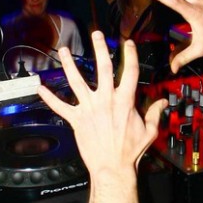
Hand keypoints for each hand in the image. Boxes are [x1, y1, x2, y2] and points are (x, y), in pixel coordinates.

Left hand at [37, 31, 166, 175]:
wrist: (113, 168)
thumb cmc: (130, 152)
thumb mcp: (149, 131)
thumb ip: (154, 113)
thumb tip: (162, 102)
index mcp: (125, 101)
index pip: (130, 72)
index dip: (130, 55)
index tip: (128, 43)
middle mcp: (106, 100)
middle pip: (103, 69)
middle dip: (100, 49)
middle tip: (96, 35)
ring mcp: (90, 109)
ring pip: (77, 82)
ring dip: (70, 65)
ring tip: (64, 51)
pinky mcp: (77, 120)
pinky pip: (60, 107)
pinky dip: (49, 97)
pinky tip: (40, 88)